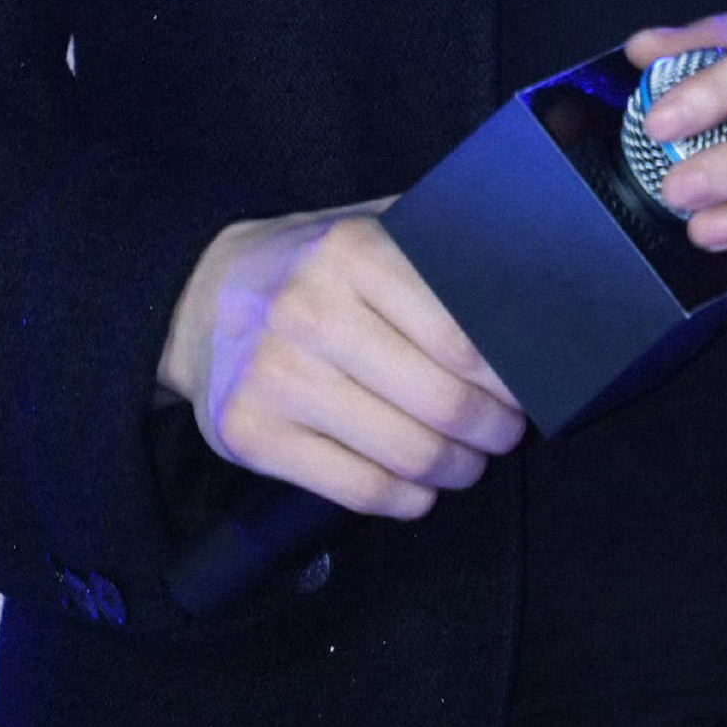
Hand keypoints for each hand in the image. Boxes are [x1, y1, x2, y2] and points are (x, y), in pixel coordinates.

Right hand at [155, 200, 527, 518]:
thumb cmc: (308, 266)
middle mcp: (311, 312)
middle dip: (492, 428)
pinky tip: (420, 489)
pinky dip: (406, 499)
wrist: (198, 299)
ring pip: (405, 452)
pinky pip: (356, 489)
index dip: (509, 375)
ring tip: (468, 461)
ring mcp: (276, 378)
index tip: (529, 389)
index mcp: (352, 252)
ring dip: (457, 468)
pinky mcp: (251, 434)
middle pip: (442, 401)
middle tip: (506, 431)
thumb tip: (523, 280)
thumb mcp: (366, 227)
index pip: (461, 335)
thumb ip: (433, 244)